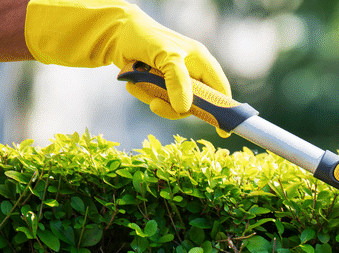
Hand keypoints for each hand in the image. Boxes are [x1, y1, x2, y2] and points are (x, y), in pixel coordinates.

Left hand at [24, 0, 231, 136]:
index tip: (223, 132)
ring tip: (137, 84)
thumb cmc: (145, 37)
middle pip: (195, 104)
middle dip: (173, 106)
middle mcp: (191, 72)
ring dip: (154, 99)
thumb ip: (178, 81)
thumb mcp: (165, 56)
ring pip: (174, 105)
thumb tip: (185, 109)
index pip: (219, 91)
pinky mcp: (160, 85)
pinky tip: (133, 83)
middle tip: (155, 105)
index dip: (223, 111)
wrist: (116, 34)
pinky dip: (144, 95)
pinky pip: (158, 100)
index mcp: (201, 62)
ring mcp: (175, 80)